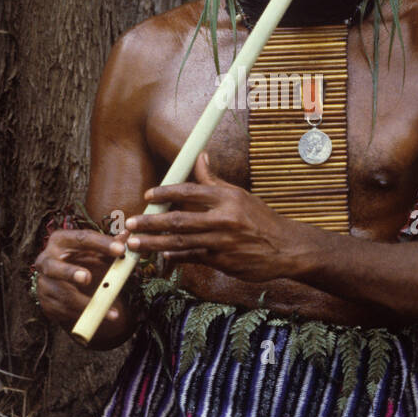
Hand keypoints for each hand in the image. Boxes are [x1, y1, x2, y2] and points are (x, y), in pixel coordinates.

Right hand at [32, 228, 126, 329]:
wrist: (69, 285)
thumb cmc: (86, 262)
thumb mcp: (98, 253)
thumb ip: (112, 246)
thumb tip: (128, 236)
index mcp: (61, 240)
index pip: (81, 239)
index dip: (102, 244)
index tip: (121, 250)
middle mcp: (46, 260)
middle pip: (53, 267)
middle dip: (69, 273)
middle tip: (87, 278)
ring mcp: (43, 283)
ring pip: (63, 295)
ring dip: (87, 304)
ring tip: (110, 309)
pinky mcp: (46, 302)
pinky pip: (65, 311)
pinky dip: (84, 315)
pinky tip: (101, 316)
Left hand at [124, 153, 307, 281]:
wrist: (286, 247)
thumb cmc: (261, 219)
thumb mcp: (240, 195)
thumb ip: (214, 180)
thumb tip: (200, 155)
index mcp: (227, 197)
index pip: (190, 190)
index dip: (166, 191)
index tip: (148, 195)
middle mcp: (224, 218)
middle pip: (179, 219)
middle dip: (151, 222)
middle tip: (130, 224)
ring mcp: (223, 241)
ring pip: (181, 242)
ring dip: (154, 244)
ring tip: (133, 245)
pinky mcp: (223, 261)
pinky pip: (193, 257)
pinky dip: (176, 257)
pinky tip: (162, 256)